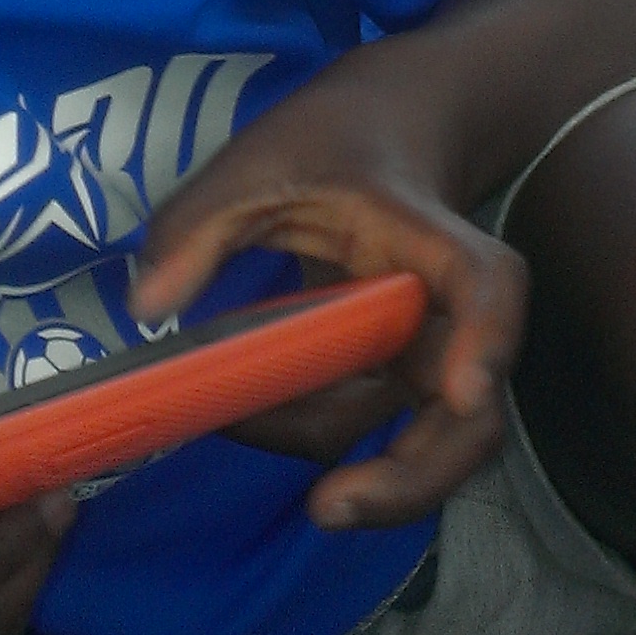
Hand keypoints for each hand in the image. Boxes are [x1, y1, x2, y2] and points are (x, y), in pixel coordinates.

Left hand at [132, 139, 527, 534]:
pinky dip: (310, 435)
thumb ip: (198, 224)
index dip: (487, 340)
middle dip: (411, 478)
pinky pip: (365, 427)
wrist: (391, 126)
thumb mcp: (256, 161)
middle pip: (470, 416)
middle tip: (326, 508)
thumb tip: (147, 307)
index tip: (465, 391)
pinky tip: (249, 411)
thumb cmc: (333, 138)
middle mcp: (452, 312)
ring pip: (418, 444)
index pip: (488, 289)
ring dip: (335, 461)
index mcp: (433, 239)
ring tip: (237, 423)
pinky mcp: (399, 376)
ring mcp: (431, 353)